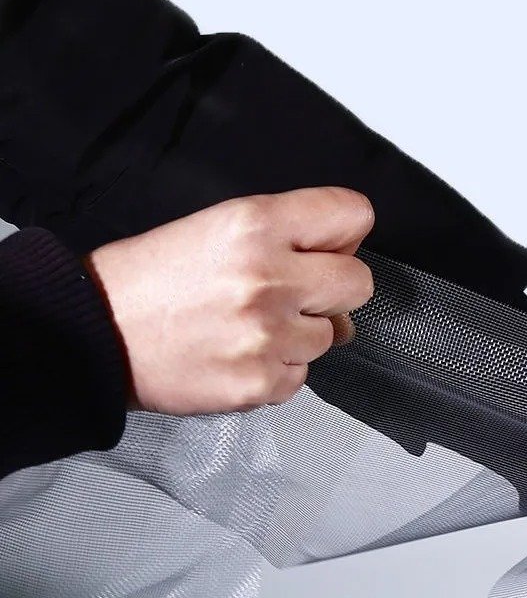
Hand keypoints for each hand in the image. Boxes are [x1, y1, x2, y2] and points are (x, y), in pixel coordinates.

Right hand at [84, 186, 374, 414]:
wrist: (96, 334)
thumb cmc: (150, 279)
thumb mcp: (217, 226)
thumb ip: (287, 234)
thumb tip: (344, 259)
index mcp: (257, 224)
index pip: (354, 214)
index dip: (343, 233)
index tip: (327, 246)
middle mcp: (269, 278)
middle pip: (359, 282)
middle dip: (333, 288)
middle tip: (293, 292)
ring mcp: (267, 336)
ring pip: (332, 335)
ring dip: (300, 333)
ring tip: (249, 326)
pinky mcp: (260, 383)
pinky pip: (302, 376)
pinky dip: (278, 369)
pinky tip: (239, 355)